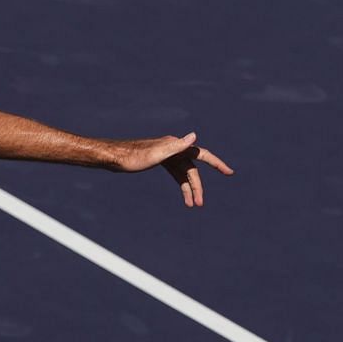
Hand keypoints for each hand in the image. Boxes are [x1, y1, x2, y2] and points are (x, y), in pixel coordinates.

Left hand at [115, 132, 233, 206]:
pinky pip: (175, 174)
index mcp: (176, 146)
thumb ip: (176, 146)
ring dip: (189, 189)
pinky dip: (180, 184)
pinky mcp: (159, 161)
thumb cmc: (132, 157)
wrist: (113, 157)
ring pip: (184, 174)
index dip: (217, 164)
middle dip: (198, 186)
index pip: (202, 155)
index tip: (229, 172)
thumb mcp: (155, 154)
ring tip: (193, 205)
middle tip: (200, 204)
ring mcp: (167, 155)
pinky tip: (184, 196)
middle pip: (192, 169)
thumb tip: (194, 136)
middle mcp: (174, 149)